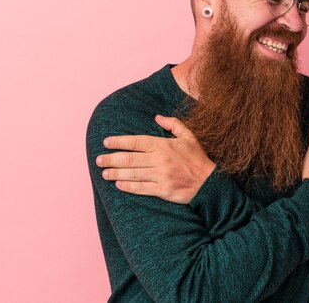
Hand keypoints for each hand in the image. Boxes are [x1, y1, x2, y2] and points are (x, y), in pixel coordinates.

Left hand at [96, 115, 215, 203]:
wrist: (210, 183)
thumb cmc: (198, 159)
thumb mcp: (189, 137)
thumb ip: (173, 124)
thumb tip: (157, 117)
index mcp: (164, 145)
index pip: (136, 142)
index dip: (119, 142)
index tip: (106, 142)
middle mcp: (160, 160)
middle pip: (129, 158)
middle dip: (111, 159)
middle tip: (98, 160)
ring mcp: (161, 176)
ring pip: (132, 173)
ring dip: (115, 173)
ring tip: (103, 173)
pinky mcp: (163, 190)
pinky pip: (141, 188)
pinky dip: (127, 186)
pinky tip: (118, 184)